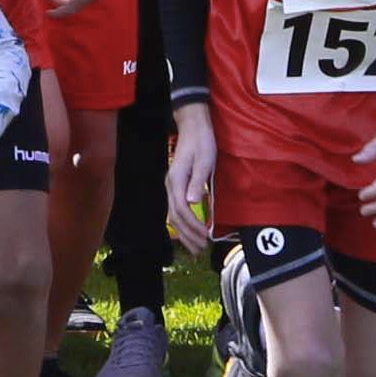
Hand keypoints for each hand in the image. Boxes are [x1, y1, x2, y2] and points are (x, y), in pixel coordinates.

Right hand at [165, 107, 216, 254]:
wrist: (193, 127)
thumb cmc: (202, 142)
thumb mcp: (204, 160)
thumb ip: (198, 181)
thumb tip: (192, 202)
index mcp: (176, 180)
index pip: (181, 210)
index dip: (193, 226)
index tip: (205, 237)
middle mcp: (170, 185)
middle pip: (175, 217)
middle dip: (187, 235)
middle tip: (200, 249)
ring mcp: (171, 185)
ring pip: (173, 215)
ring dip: (184, 233)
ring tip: (195, 247)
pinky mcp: (176, 185)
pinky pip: (176, 209)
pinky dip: (183, 223)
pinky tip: (191, 231)